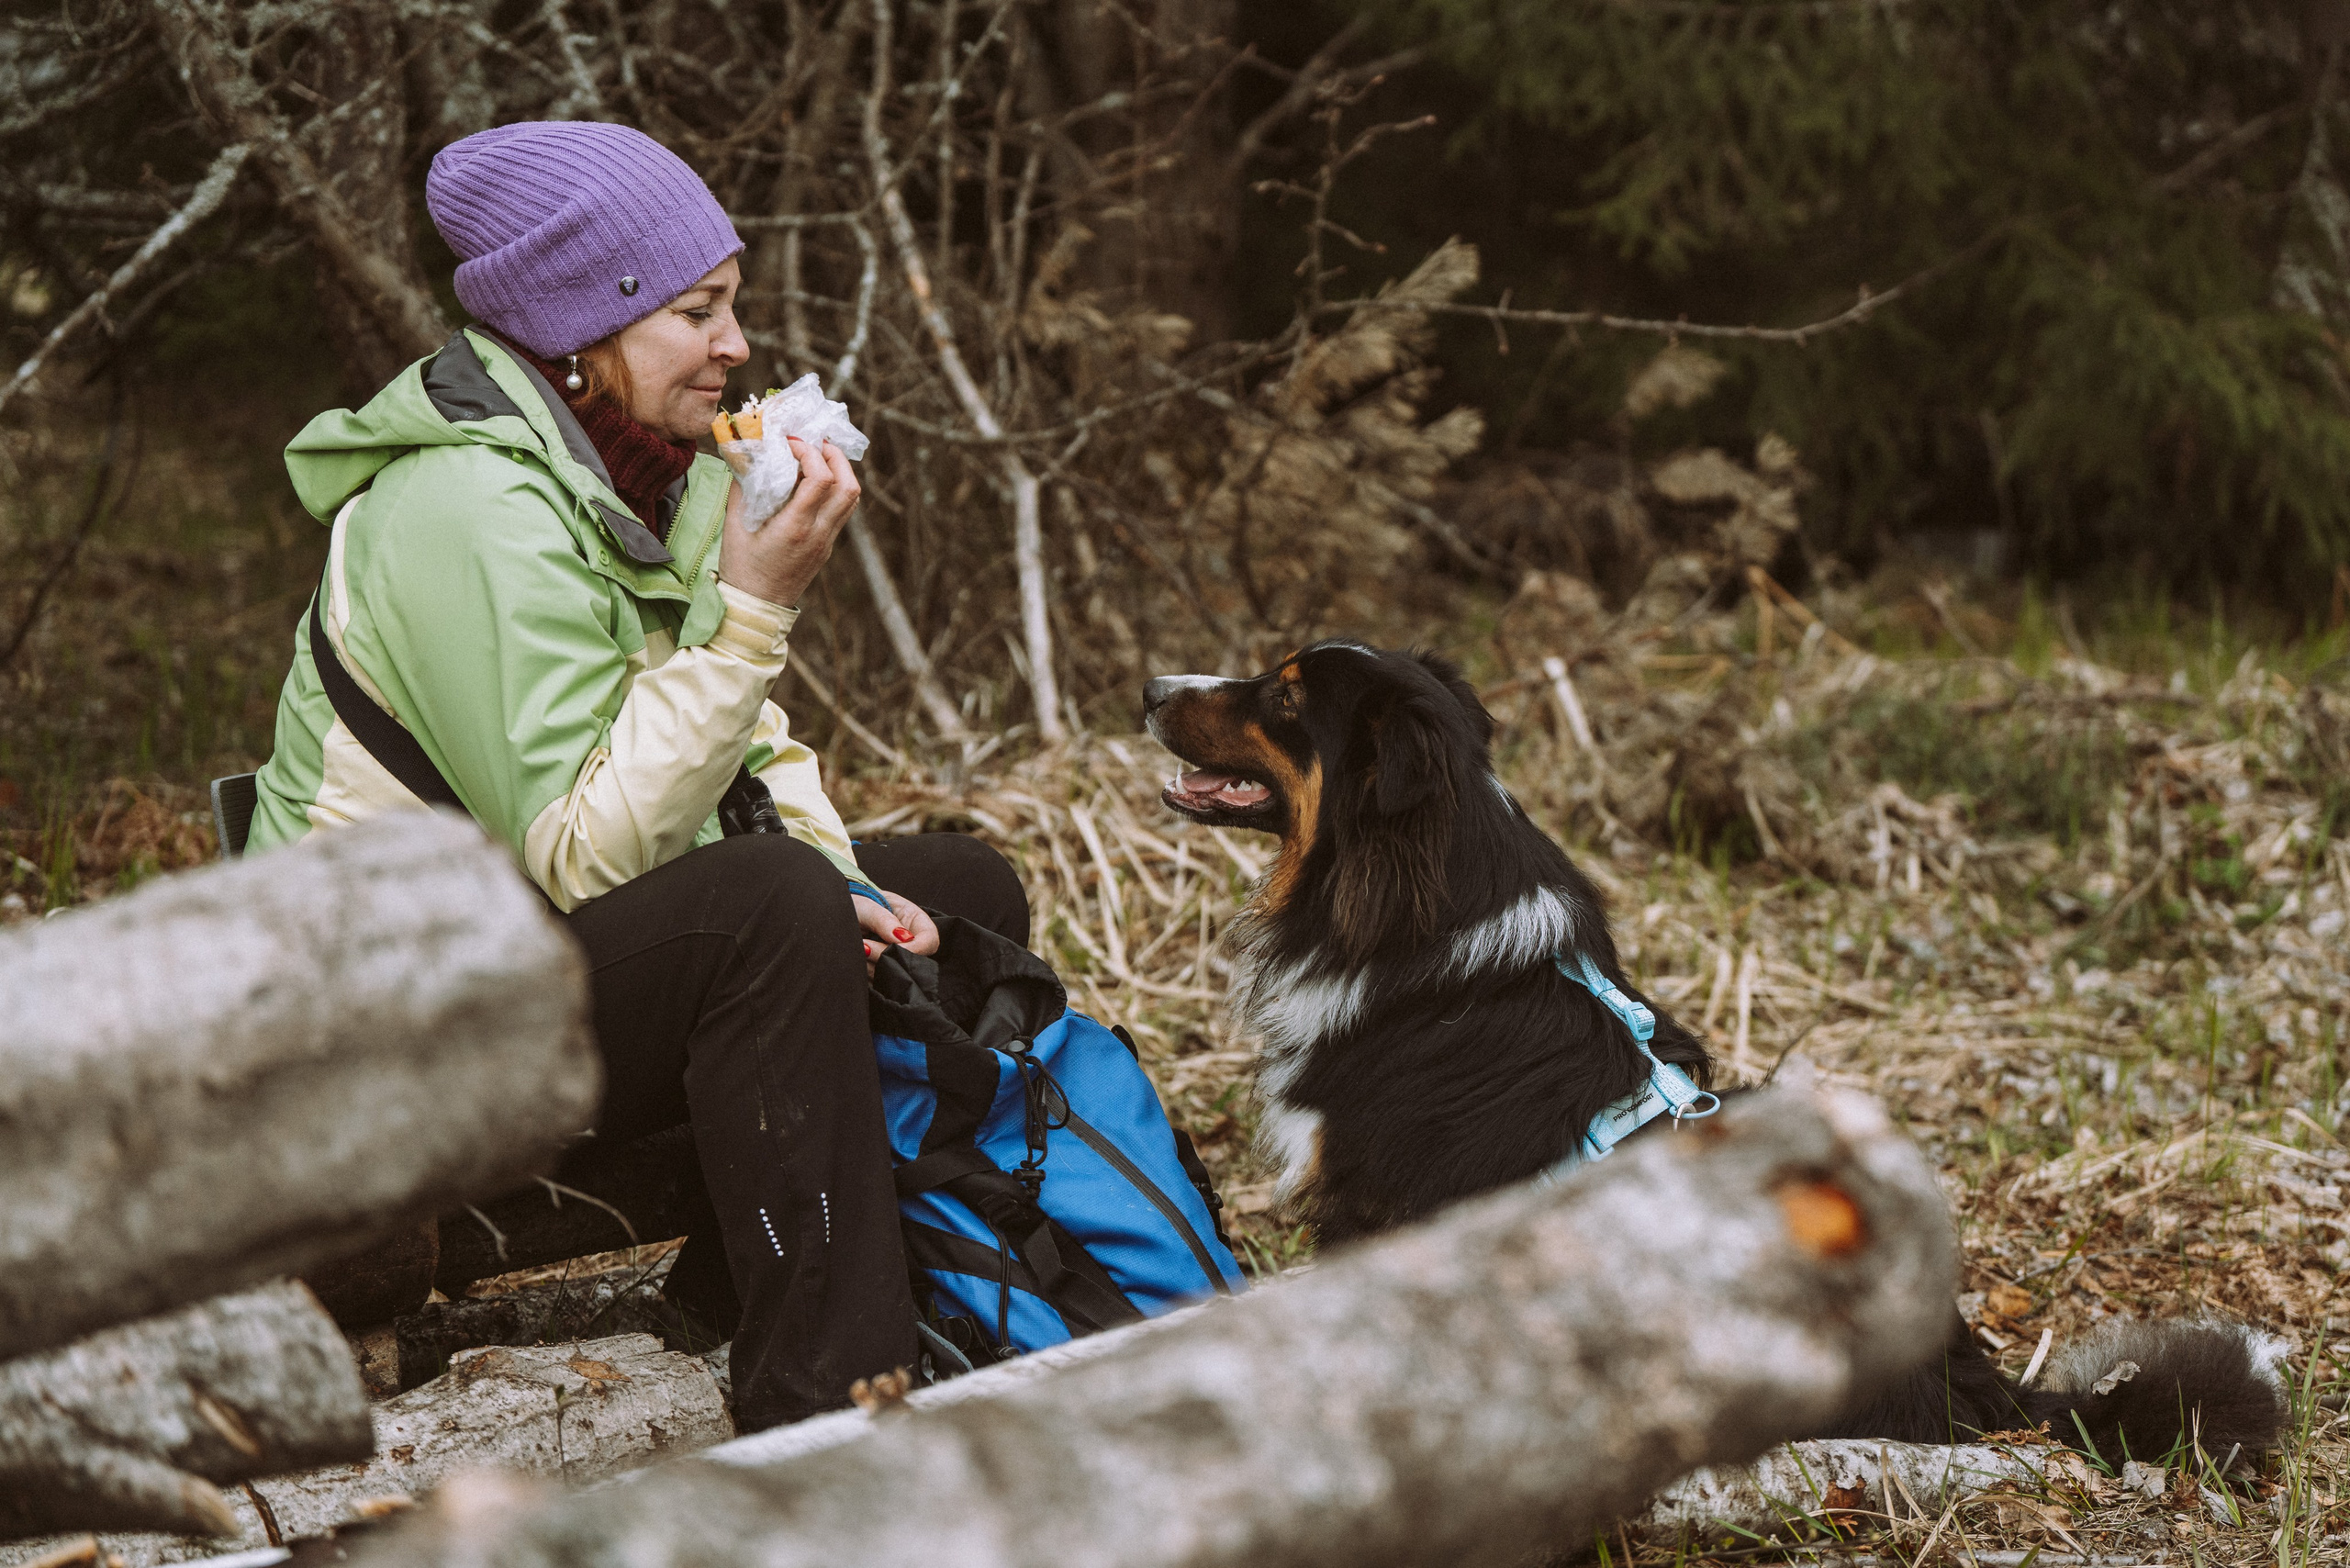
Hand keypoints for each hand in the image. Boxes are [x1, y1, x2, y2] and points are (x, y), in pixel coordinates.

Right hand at [718, 436, 860, 607]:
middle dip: (835, 456)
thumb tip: (746, 455)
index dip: (810, 452)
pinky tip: (815, 481)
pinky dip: (836, 488)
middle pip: (848, 486)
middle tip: (814, 442)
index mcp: (795, 527)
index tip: (791, 443)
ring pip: (851, 498)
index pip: (821, 479)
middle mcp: (818, 533)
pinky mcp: (827, 546)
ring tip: (817, 457)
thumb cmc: (741, 567)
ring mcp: (826, 541)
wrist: (755, 606)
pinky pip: (843, 510)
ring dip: (840, 471)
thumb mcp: (734, 524)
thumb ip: (742, 487)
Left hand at [856, 889, 939, 976]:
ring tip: (858, 948)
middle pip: (915, 963)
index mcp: (915, 921)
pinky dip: (867, 975)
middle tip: (865, 948)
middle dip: (888, 960)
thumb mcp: (866, 906)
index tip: (889, 951)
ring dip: (874, 967)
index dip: (914, 950)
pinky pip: (881, 982)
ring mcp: (899, 959)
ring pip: (896, 976)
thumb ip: (883, 919)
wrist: (838, 914)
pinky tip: (857, 960)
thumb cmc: (856, 904)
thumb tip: (903, 939)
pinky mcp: (885, 973)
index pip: (929, 941)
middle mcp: (911, 942)